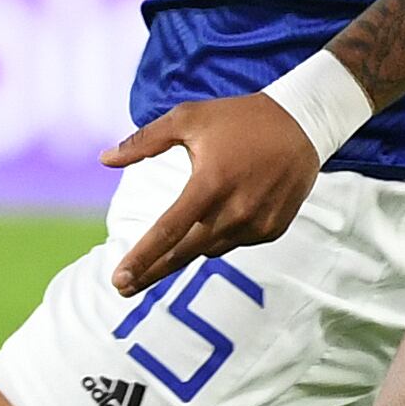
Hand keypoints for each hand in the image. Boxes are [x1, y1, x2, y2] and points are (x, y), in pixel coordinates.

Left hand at [101, 94, 321, 294]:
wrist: (301, 124)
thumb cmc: (238, 118)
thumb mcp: (188, 118)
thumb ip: (143, 141)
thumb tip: (103, 159)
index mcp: (209, 184)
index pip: (168, 231)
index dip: (141, 258)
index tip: (118, 279)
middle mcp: (234, 210)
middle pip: (184, 253)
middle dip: (151, 272)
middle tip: (123, 287)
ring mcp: (257, 224)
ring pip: (210, 248)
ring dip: (192, 244)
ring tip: (186, 227)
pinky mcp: (272, 230)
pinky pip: (236, 242)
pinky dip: (222, 234)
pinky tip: (226, 212)